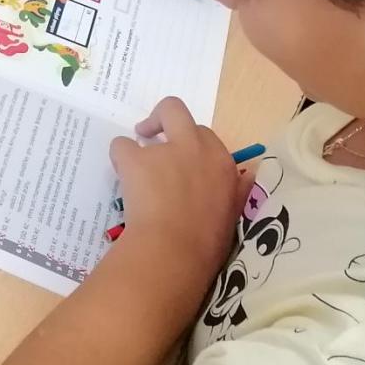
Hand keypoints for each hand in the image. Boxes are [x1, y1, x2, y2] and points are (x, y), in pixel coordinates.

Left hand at [110, 99, 243, 273]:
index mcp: (222, 163)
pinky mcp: (136, 159)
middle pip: (177, 112)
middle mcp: (196, 148)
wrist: (174, 253)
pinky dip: (119, 159)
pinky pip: (121, 145)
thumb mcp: (233, 215)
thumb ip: (236, 191)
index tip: (183, 161)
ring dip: (141, 145)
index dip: (191, 146)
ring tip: (136, 170)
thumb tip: (245, 176)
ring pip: (147, 126)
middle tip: (153, 137)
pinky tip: (122, 178)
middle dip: (165, 121)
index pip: (206, 136)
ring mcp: (166, 150)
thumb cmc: (207, 245)